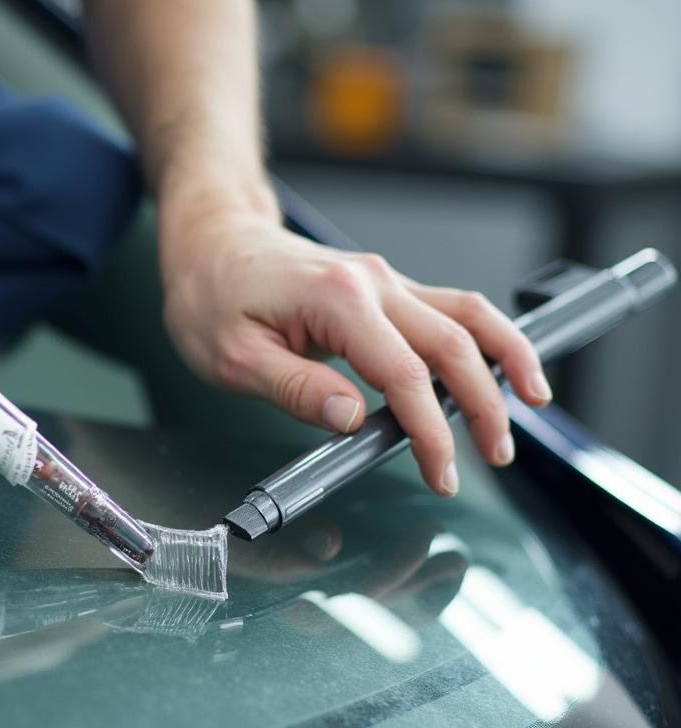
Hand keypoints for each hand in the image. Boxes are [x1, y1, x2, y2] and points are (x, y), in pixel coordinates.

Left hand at [161, 208, 553, 495]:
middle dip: (485, 403)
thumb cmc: (211, 295)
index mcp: (337, 299)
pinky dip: (483, 339)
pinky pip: (448, 309)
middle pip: (455, 343)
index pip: (405, 375)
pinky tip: (496, 367)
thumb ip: (296, 387)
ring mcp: (383, 281)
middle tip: (497, 454)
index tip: (442, 471)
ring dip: (505, 358)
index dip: (431, 431)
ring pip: (468, 314)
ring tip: (532, 400)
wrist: (210, 241)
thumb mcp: (233, 356)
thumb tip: (352, 419)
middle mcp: (373, 282)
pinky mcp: (383, 288)